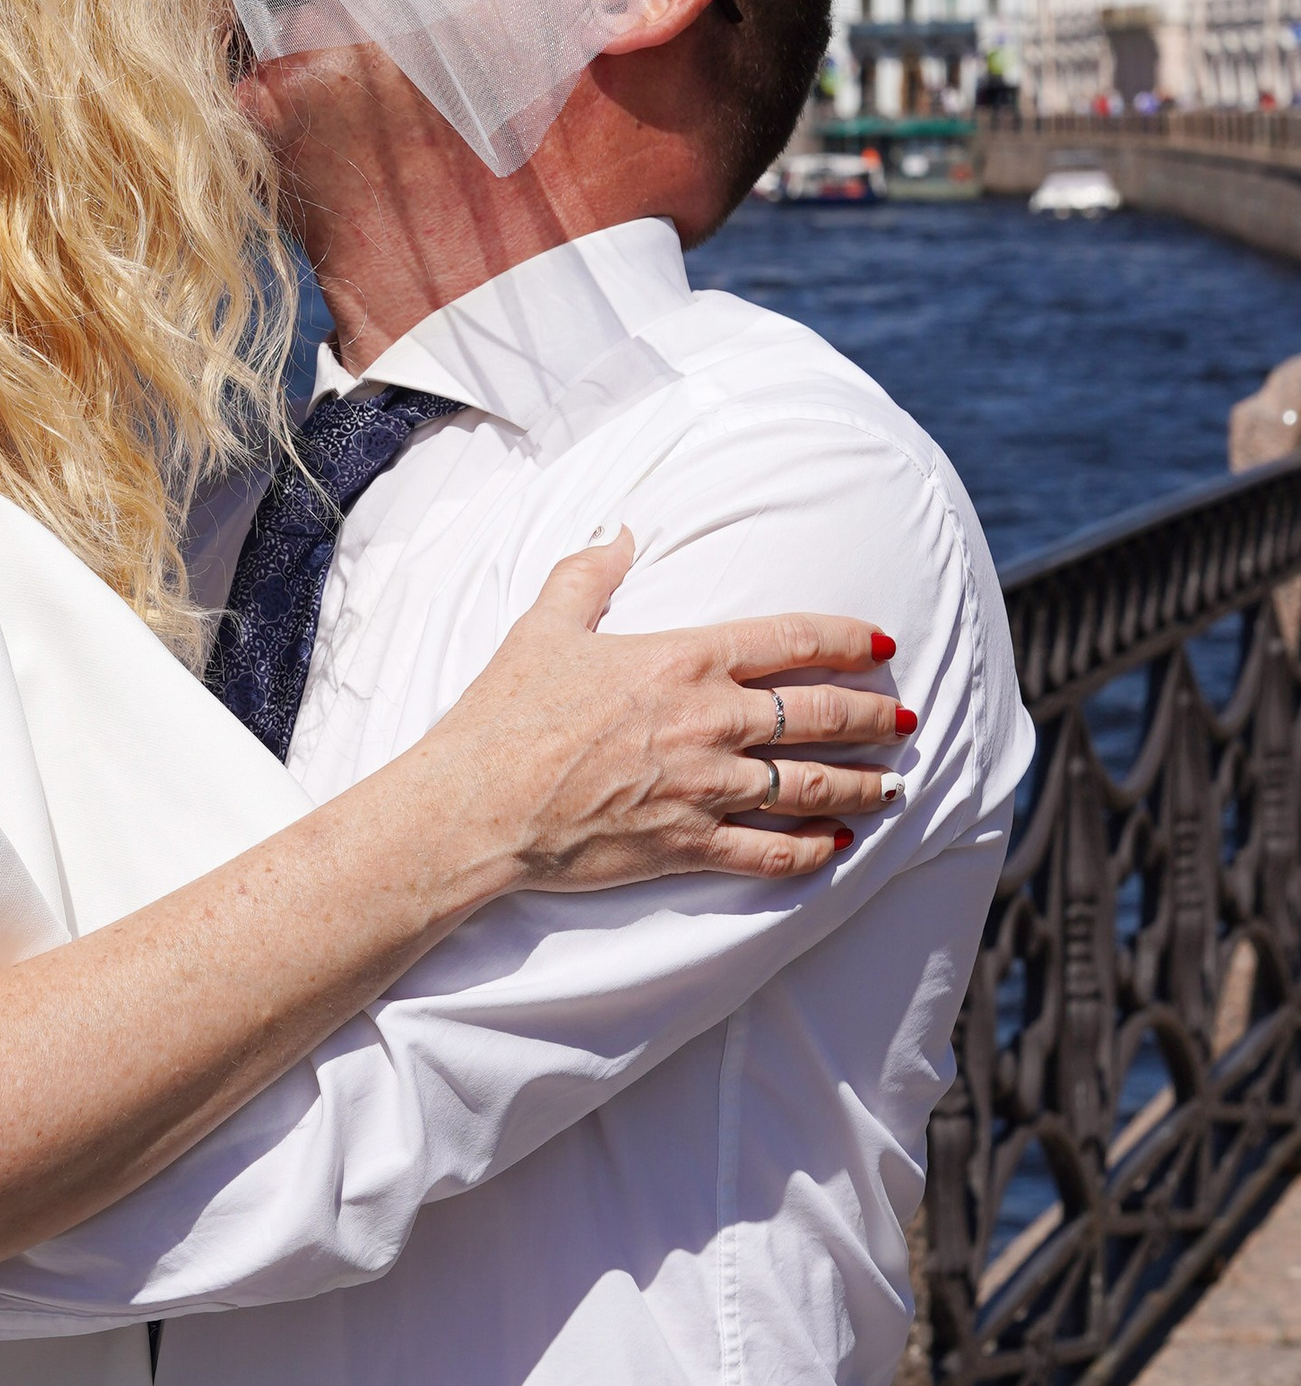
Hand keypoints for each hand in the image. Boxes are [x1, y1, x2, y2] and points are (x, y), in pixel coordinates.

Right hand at [444, 531, 906, 889]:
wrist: (476, 805)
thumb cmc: (504, 713)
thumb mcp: (543, 625)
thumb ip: (589, 573)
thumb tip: (619, 532)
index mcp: (684, 660)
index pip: (792, 641)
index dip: (848, 641)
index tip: (882, 647)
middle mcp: (710, 722)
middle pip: (821, 716)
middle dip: (876, 718)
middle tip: (909, 720)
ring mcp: (704, 789)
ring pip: (812, 787)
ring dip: (863, 785)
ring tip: (894, 785)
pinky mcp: (688, 845)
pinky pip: (772, 853)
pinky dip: (814, 851)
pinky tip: (840, 846)